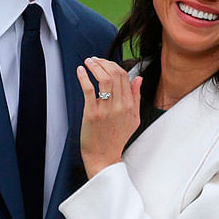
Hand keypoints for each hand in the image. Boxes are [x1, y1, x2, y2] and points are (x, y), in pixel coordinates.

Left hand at [76, 57, 141, 177]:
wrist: (104, 158)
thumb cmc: (116, 139)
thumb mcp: (133, 119)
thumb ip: (136, 97)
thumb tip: (138, 79)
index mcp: (129, 105)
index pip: (124, 76)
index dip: (113, 65)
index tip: (104, 63)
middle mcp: (120, 106)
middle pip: (114, 74)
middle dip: (103, 63)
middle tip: (94, 60)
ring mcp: (106, 110)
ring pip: (103, 79)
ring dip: (94, 66)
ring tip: (87, 62)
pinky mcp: (92, 114)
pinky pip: (89, 90)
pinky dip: (84, 77)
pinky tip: (80, 71)